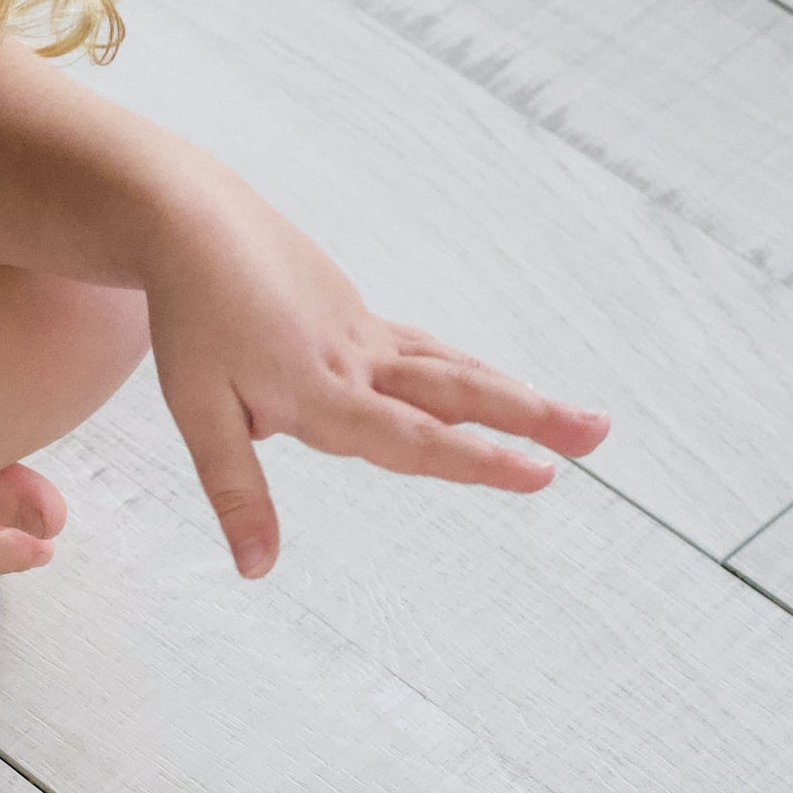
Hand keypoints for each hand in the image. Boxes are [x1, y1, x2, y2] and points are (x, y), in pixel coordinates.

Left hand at [141, 172, 612, 575]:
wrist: (194, 224)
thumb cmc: (194, 321)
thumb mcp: (199, 415)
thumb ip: (237, 492)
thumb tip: (258, 569)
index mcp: (323, 392)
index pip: (410, 439)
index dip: (476, 461)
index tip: (538, 475)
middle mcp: (358, 363)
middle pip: (456, 395)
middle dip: (530, 419)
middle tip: (597, 436)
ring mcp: (366, 337)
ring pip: (454, 370)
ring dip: (518, 396)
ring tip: (579, 418)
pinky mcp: (360, 320)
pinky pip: (428, 352)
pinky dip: (470, 373)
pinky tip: (497, 389)